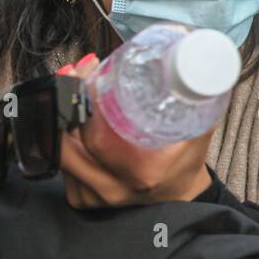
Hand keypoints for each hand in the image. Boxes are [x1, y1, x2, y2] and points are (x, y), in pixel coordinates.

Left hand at [57, 54, 213, 207]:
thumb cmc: (185, 163)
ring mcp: (93, 195)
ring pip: (60, 151)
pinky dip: (63, 135)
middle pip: (69, 143)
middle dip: (68, 102)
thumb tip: (191, 61)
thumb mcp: (198, 131)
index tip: (92, 76)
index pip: (99, 138)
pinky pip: (61, 162)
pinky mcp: (80, 197)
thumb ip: (194, 100)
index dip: (88, 103)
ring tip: (74, 86)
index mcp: (142, 173)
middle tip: (76, 73)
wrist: (179, 194)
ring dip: (62, 116)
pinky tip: (74, 116)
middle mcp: (113, 188)